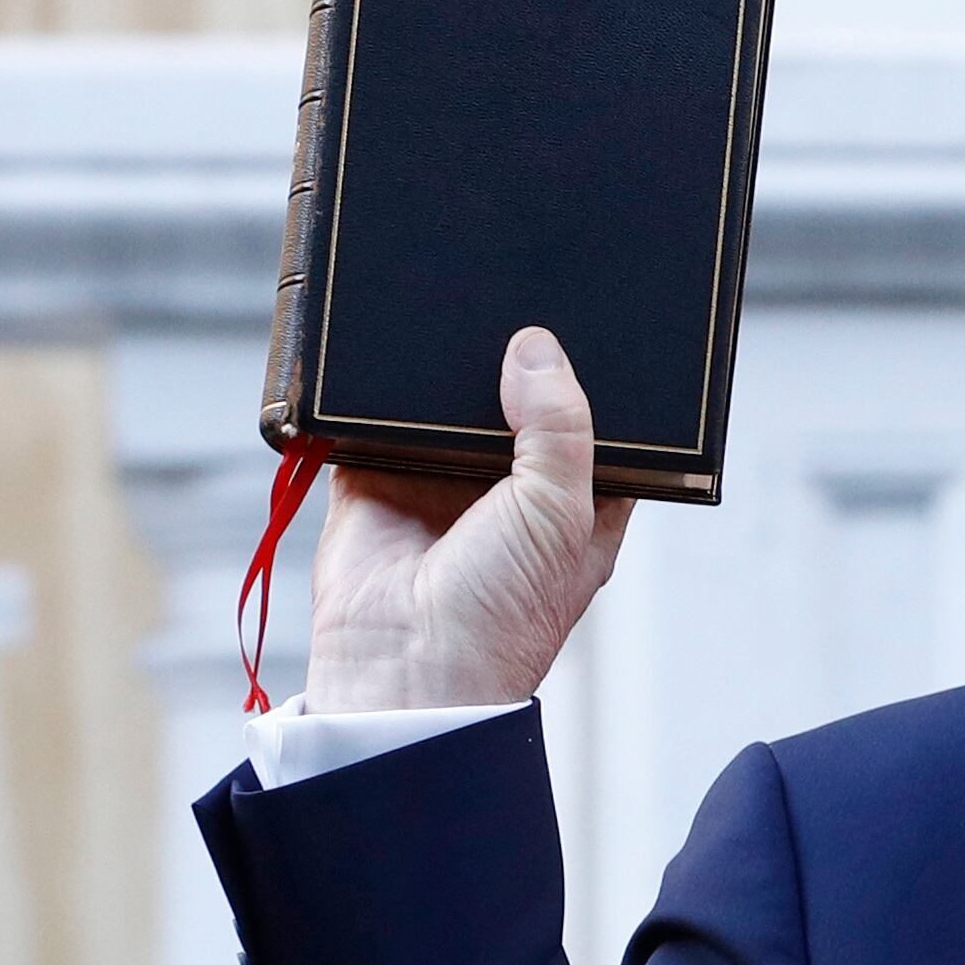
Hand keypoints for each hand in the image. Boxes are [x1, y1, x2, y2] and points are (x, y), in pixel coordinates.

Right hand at [301, 328, 633, 710]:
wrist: (406, 669)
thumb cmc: (504, 613)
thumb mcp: (560, 511)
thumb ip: (560, 427)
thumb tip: (537, 350)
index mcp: (574, 502)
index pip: (592, 426)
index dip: (590, 382)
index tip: (592, 325)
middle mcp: (508, 490)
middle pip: (514, 403)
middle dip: (511, 363)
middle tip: (509, 296)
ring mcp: (438, 483)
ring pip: (444, 405)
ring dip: (443, 370)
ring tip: (450, 303)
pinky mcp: (373, 479)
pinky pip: (372, 420)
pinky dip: (374, 391)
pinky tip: (387, 346)